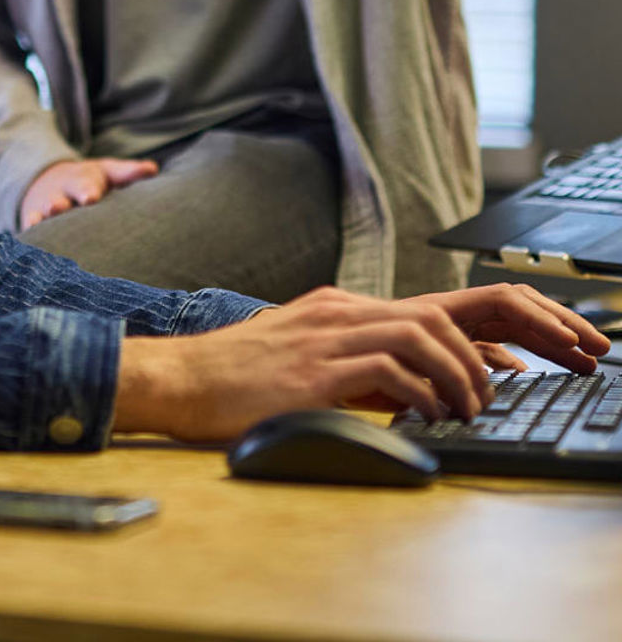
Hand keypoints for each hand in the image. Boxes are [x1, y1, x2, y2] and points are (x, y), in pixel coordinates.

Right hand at [19, 157, 158, 229]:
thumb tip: (152, 169)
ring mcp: (44, 211)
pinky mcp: (31, 224)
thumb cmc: (88, 181)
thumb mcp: (106, 172)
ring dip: (42, 220)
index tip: (90, 198)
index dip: (87, 191)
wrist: (47, 181)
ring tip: (41, 223)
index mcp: (82, 183)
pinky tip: (25, 245)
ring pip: (41, 217)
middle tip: (60, 207)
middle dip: (59, 205)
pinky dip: (27, 238)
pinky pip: (28, 232)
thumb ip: (127, 172)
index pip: (85, 186)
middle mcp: (60, 196)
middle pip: (59, 201)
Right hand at [112, 283, 608, 443]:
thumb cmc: (240, 378)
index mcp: (346, 307)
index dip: (497, 324)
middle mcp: (344, 310)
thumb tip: (426, 390)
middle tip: (532, 376)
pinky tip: (430, 411)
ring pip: (425, 331)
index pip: (440, 305)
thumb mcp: (312, 363)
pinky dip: (421, 388)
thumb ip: (365, 367)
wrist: (181, 377)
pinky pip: (388, 366)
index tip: (537, 354)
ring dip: (464, 372)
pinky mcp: (315, 366)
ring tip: (473, 404)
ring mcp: (329, 333)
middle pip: (448, 307)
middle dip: (507, 335)